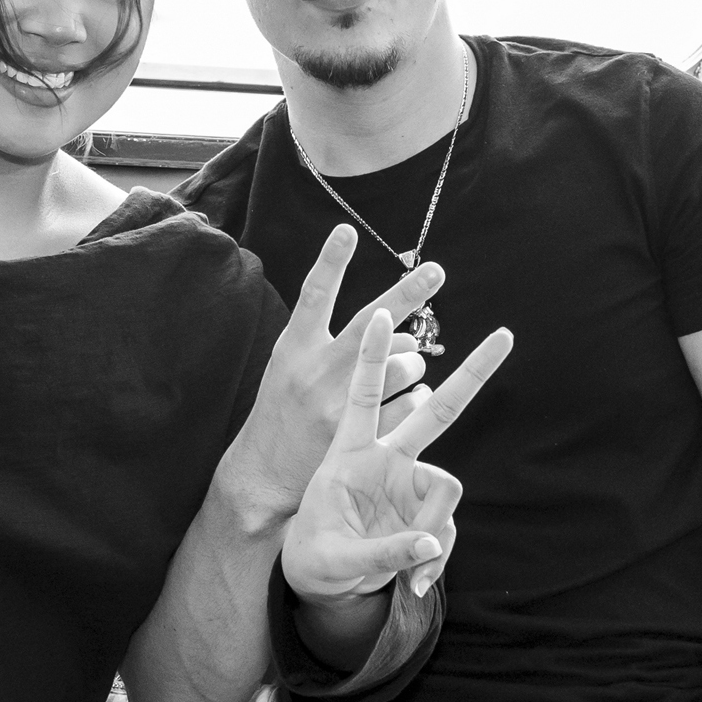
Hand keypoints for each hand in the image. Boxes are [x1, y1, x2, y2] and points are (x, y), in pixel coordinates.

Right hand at [225, 225, 445, 515]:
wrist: (265, 473)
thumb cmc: (283, 408)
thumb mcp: (289, 364)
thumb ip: (328, 339)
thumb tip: (392, 317)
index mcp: (294, 348)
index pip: (314, 295)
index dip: (330, 260)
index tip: (347, 229)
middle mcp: (317, 371)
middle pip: (373, 323)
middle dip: (408, 292)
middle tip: (436, 270)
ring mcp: (341, 403)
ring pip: (404, 363)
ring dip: (413, 360)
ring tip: (403, 368)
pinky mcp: (363, 434)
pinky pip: (412, 401)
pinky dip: (416, 395)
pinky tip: (407, 398)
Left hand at [283, 311, 512, 599]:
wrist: (321, 579)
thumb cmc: (315, 555)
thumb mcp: (335, 559)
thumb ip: (385, 552)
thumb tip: (432, 540)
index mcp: (349, 454)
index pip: (364, 395)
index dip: (373, 357)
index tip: (381, 314)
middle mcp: (386, 459)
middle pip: (437, 409)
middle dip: (472, 373)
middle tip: (505, 335)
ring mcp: (409, 483)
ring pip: (448, 485)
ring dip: (436, 529)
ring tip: (410, 569)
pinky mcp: (425, 512)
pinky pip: (445, 529)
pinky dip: (435, 558)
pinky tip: (415, 581)